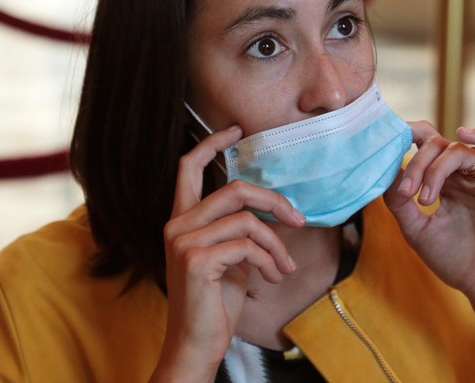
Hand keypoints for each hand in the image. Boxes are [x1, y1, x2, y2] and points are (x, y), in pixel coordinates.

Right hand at [151, 125, 304, 381]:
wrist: (196, 345)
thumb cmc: (215, 303)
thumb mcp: (229, 258)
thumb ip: (238, 230)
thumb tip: (273, 211)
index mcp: (181, 220)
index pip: (186, 167)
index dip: (211, 144)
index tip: (237, 130)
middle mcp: (176, 225)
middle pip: (234, 188)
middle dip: (274, 201)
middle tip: (298, 219)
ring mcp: (183, 241)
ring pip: (248, 220)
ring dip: (276, 245)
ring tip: (284, 268)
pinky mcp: (196, 259)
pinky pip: (248, 244)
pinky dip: (269, 260)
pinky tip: (271, 278)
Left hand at [384, 122, 474, 301]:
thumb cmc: (455, 260)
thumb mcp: (416, 230)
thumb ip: (399, 202)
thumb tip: (386, 170)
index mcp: (445, 182)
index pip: (425, 147)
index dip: (407, 138)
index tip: (385, 146)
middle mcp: (466, 176)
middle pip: (438, 146)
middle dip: (416, 164)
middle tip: (406, 193)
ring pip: (460, 150)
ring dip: (436, 168)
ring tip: (425, 198)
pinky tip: (464, 133)